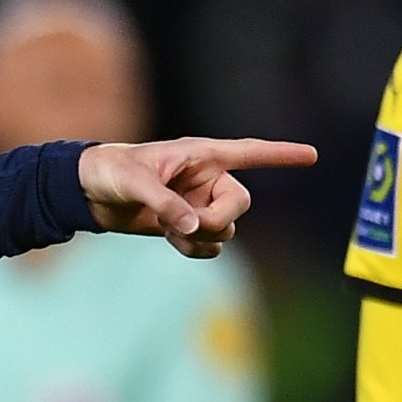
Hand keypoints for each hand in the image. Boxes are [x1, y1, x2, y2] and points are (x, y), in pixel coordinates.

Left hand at [78, 137, 316, 255]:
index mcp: (201, 155)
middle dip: (220, 220)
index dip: (281, 155)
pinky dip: (196, 248)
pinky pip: (210, 244)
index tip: (312, 155)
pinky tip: (173, 240)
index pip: (250, 152)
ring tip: (171, 229)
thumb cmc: (111, 171)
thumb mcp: (135, 183)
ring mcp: (199, 203)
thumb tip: (194, 229)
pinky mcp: (188, 225)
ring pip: (227, 229)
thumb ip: (166, 205)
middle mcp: (206, 179)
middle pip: (240, 204)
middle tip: (191, 225)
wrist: (89, 192)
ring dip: (203, 237)